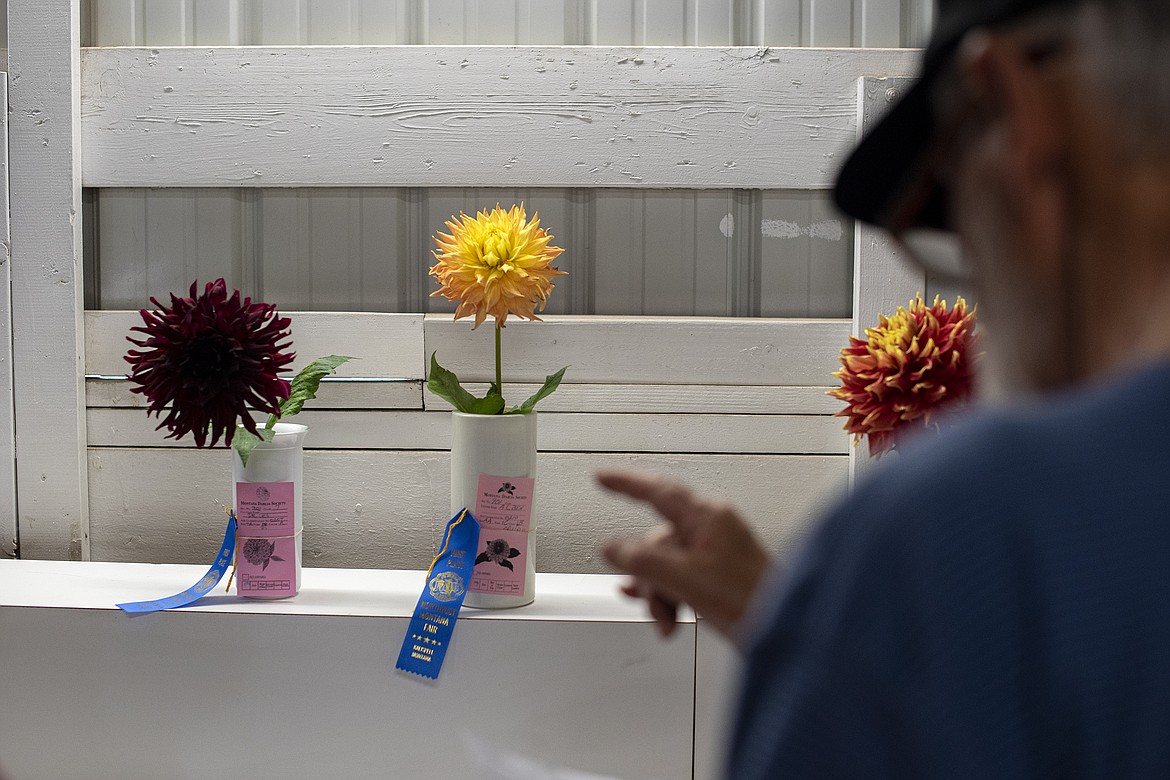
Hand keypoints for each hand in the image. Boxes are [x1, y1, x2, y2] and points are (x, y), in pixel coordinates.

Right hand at [597, 470, 771, 642]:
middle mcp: (712, 527)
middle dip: (648, 575)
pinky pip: (680, 576)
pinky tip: (666, 616)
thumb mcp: (685, 579)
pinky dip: (671, 596)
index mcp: (707, 517)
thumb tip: (614, 548)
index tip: (603, 477)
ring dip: (659, 594)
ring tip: (668, 619)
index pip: (657, 490)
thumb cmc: (752, 601)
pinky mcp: (719, 573)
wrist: (785, 632)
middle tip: (651, 597)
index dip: (626, 482)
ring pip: (666, 563)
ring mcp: (716, 550)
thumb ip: (644, 561)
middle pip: (657, 539)